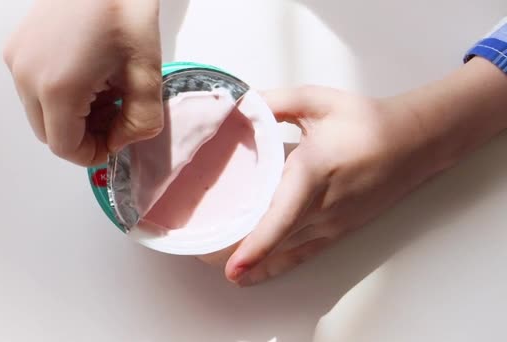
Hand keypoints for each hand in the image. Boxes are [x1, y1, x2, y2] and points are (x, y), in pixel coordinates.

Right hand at [3, 0, 162, 165]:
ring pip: (41, 113)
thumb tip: (120, 142)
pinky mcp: (17, 47)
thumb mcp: (147, 74)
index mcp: (58, 88)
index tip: (115, 142)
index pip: (65, 148)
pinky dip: (59, 96)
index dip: (93, 154)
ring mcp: (17, 60)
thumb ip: (139, 122)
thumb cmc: (123, 10)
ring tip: (103, 91)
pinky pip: (33, 89)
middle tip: (114, 116)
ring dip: (71, 116)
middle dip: (83, 136)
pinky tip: (87, 75)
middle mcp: (27, 76)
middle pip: (50, 134)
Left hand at [225, 58, 506, 286]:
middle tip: (201, 256)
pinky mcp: (339, 230)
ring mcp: (332, 222)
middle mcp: (322, 205)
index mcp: (313, 170)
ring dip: (254, 261)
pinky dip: (277, 266)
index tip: (233, 266)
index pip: (282, 215)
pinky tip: (253, 274)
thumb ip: (274, 102)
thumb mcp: (317, 101)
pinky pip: (303, 254)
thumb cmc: (365, 121)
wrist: (412, 143)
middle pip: (276, 238)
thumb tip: (236, 105)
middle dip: (240, 252)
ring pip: (287, 250)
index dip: (258, 244)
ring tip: (218, 265)